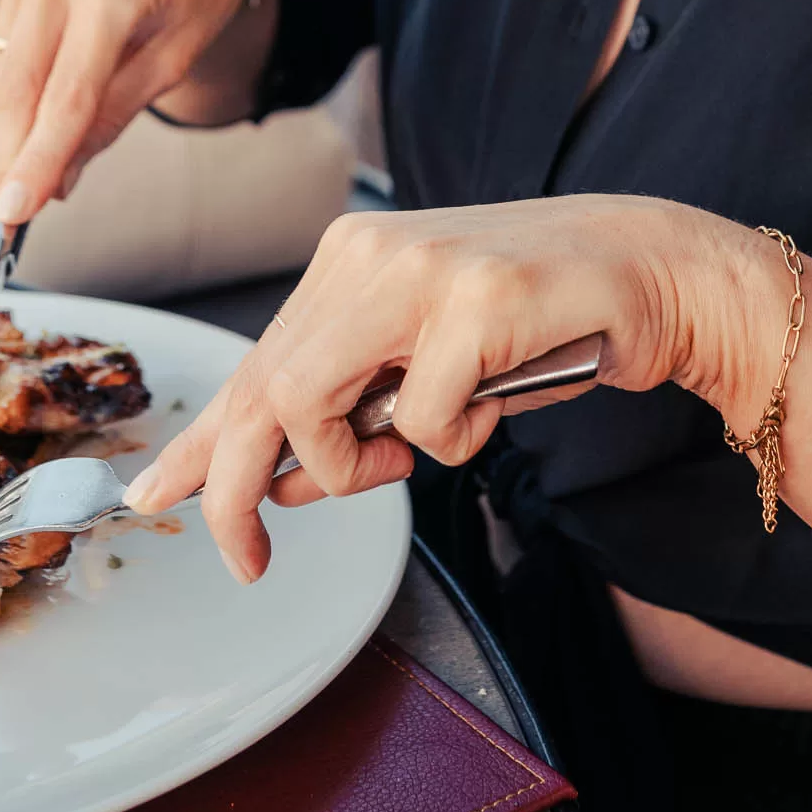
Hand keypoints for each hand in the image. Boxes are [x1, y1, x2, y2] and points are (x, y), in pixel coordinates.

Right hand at [0, 0, 267, 221]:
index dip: (37, 161)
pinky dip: (25, 54)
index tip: (14, 214)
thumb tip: (57, 180)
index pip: (66, 96)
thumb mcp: (177, 56)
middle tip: (11, 207)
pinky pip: (3, 25)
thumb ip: (112, 116)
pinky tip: (65, 36)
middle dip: (10, 151)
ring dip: (22, 106)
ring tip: (67, 103)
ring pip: (4, 61)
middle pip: (19, 82)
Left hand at [125, 194, 766, 582]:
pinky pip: (423, 421)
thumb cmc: (541, 322)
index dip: (202, 440)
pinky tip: (494, 403)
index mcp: (350, 259)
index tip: (159, 495)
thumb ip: (353, 406)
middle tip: (251, 557)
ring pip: (312, 403)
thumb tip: (272, 481)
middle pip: (262, 389)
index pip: (253, 361)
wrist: (653, 271)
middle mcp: (369, 253)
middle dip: (241, 489)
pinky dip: (455, 442)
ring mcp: (420, 271)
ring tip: (410, 455)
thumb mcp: (425, 358)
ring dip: (354, 465)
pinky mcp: (476, 302)